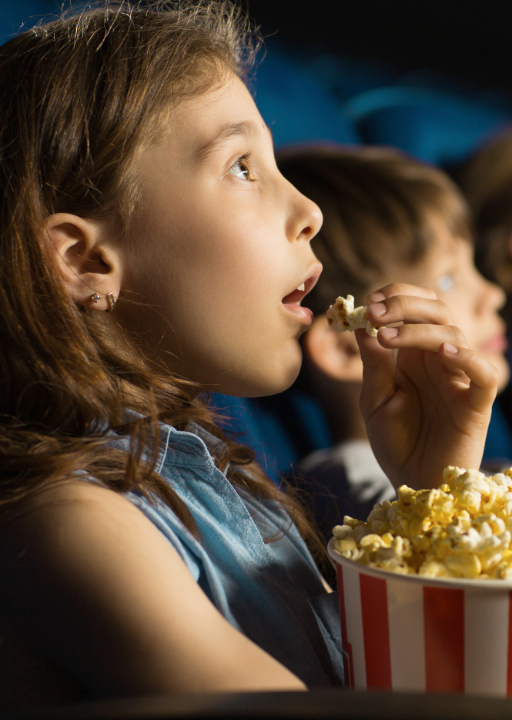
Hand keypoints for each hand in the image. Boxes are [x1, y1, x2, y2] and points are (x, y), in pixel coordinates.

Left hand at [356, 284, 498, 489]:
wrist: (412, 485)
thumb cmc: (395, 442)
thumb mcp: (375, 399)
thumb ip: (373, 363)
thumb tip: (361, 322)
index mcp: (414, 356)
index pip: (416, 308)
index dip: (395, 297)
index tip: (367, 301)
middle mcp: (439, 362)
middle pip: (437, 312)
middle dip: (404, 305)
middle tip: (374, 311)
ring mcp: (459, 380)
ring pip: (454, 336)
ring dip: (419, 331)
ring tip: (387, 337)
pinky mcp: (476, 406)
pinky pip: (484, 375)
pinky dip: (468, 359)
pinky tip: (443, 353)